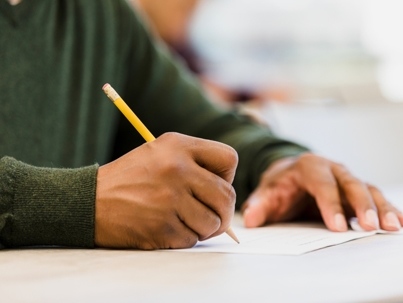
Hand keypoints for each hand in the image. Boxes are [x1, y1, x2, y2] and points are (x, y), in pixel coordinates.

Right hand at [95, 132, 237, 248]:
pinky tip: (166, 228)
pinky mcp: (162, 225)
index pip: (229, 158)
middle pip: (227, 196)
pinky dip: (184, 239)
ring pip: (213, 222)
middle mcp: (176, 168)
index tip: (214, 186)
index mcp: (178, 146)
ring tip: (184, 221)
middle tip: (210, 216)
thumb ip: (195, 164)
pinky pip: (192, 239)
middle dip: (222, 212)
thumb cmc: (129, 180)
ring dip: (203, 229)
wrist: (88, 202)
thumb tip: (227, 193)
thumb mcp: (160, 153)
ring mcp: (169, 198)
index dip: (227, 177)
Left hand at [242, 153, 402, 231]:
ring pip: (368, 189)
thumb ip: (259, 204)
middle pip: (351, 184)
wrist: (290, 174)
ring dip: (382, 207)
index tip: (338, 227)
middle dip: (363, 205)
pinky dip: (390, 207)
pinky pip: (376, 196)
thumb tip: (252, 218)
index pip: (322, 184)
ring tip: (395, 226)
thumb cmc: (279, 185)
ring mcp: (347, 177)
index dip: (330, 204)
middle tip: (372, 227)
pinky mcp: (356, 189)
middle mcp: (332, 168)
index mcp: (309, 166)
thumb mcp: (266, 192)